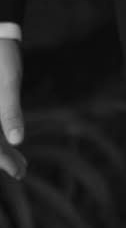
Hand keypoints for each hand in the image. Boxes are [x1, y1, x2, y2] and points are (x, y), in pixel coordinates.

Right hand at [0, 37, 26, 180]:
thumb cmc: (1, 56)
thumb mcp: (8, 82)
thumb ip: (10, 112)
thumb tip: (17, 141)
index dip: (3, 159)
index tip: (19, 172)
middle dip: (2, 157)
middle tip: (22, 170)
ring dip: (1, 150)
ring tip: (20, 164)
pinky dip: (0, 137)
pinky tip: (12, 142)